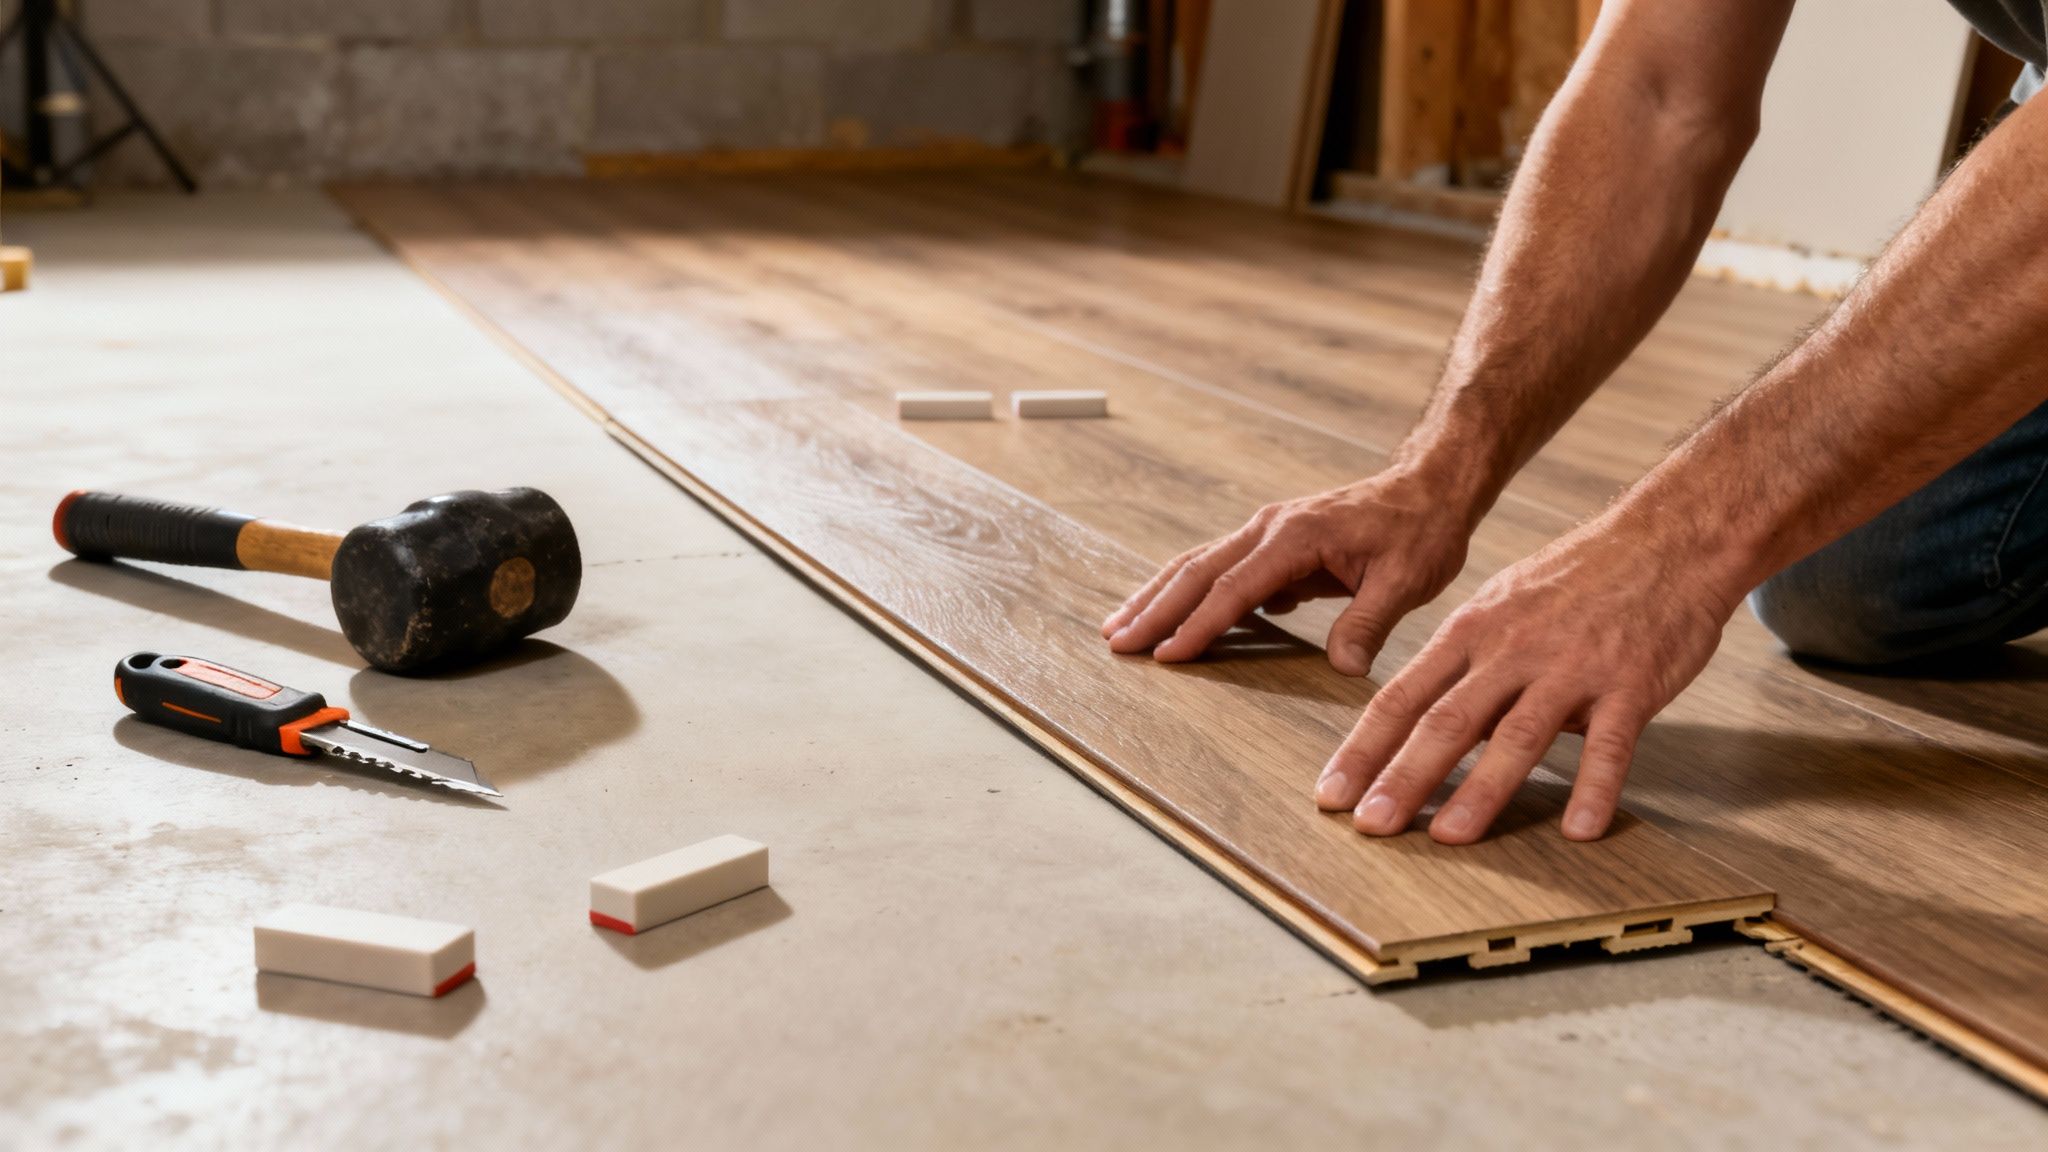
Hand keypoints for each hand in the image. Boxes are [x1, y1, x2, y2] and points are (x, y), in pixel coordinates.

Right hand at [1100, 467, 1475, 675]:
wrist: (1428, 488)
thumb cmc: (1421, 530)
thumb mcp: (1408, 579)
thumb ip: (1370, 622)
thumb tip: (1345, 668)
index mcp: (1296, 536)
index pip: (1235, 588)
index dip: (1199, 625)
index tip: (1167, 655)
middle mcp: (1269, 527)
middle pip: (1198, 572)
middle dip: (1154, 609)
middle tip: (1115, 642)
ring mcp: (1267, 531)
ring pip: (1199, 565)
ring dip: (1158, 596)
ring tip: (1119, 626)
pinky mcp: (1273, 543)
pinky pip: (1219, 568)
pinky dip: (1186, 591)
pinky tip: (1167, 615)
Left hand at [1314, 511, 1741, 842]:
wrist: (1665, 539)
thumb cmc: (1577, 577)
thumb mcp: (1502, 606)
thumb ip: (1468, 667)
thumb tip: (1437, 727)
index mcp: (1472, 632)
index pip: (1403, 697)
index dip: (1363, 748)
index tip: (1330, 792)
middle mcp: (1512, 650)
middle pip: (1447, 721)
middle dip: (1403, 777)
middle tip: (1369, 825)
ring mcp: (1571, 668)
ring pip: (1518, 736)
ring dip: (1481, 791)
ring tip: (1448, 837)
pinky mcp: (1631, 684)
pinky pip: (1611, 744)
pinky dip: (1595, 788)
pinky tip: (1580, 830)